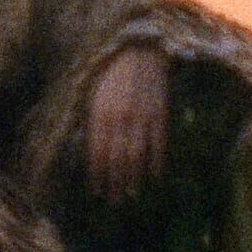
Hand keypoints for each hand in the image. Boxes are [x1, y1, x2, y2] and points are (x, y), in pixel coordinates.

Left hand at [85, 47, 167, 202]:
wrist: (140, 51)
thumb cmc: (112, 74)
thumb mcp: (94, 95)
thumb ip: (92, 122)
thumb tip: (91, 151)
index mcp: (100, 113)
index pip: (97, 153)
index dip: (97, 174)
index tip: (96, 190)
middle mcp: (120, 118)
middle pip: (116, 159)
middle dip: (114, 182)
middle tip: (113, 200)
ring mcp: (141, 117)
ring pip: (137, 155)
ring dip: (134, 177)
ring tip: (130, 193)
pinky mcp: (160, 114)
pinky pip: (159, 144)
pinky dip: (157, 162)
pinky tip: (154, 176)